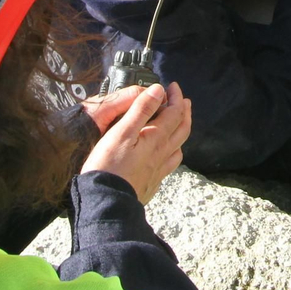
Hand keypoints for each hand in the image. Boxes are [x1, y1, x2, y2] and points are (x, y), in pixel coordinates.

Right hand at [80, 81, 191, 202]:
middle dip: (184, 111)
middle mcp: (163, 153)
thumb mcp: (121, 132)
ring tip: (178, 124)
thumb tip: (158, 90)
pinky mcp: (152, 182)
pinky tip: (166, 154)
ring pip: (178, 147)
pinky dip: (173, 152)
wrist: (106, 203)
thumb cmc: (109, 166)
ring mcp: (159, 169)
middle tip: (183, 100)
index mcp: (156, 138)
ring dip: (181, 131)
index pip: (175, 112)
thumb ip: (140, 110)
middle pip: (182, 129)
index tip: (172, 86)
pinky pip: (170, 163)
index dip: (176, 97)